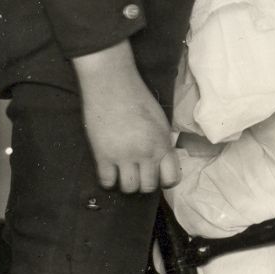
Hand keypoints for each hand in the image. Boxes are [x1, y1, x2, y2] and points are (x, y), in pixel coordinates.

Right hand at [71, 42, 179, 193]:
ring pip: (128, 188)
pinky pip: (107, 182)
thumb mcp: (160, 121)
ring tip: (123, 172)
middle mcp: (146, 154)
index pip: (171, 179)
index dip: (165, 181)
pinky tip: (109, 171)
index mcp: (162, 143)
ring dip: (126, 184)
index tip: (158, 175)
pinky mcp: (103, 155)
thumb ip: (162, 143)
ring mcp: (123, 156)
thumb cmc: (138, 98)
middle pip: (148, 187)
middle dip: (144, 183)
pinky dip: (108, 180)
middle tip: (138, 173)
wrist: (112, 85)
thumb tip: (161, 160)